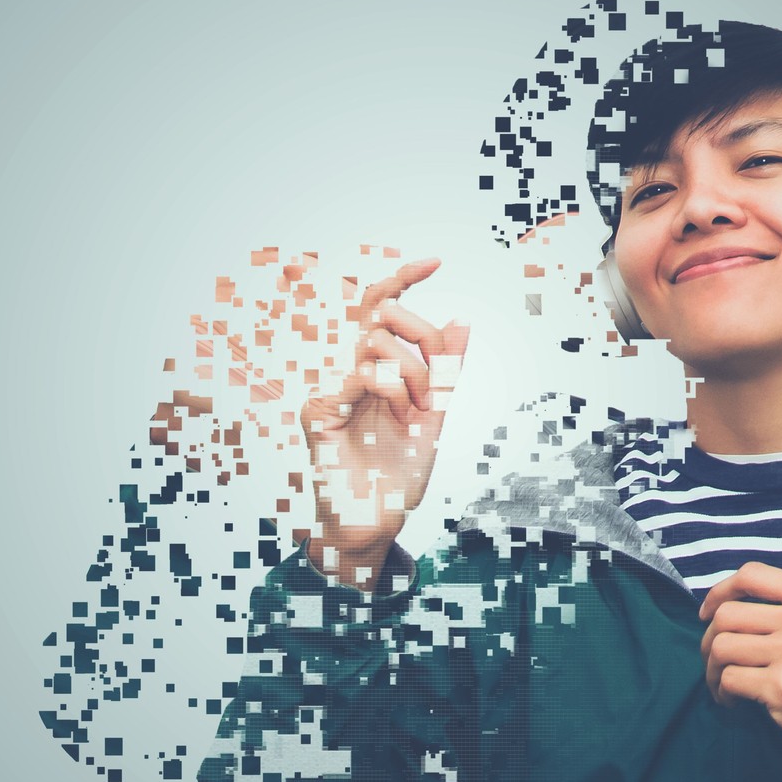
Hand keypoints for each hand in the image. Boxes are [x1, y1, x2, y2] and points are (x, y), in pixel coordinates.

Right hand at [300, 256, 469, 578]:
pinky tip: (398, 416)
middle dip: (423, 337)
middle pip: (383, 312)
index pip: (381, 308)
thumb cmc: (399, 473)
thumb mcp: (435, 415)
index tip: (436, 261)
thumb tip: (461, 319)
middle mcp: (351, 370)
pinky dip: (394, 391)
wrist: (378, 521)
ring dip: (414, 374)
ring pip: (378, 342)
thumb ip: (446, 370)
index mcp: (376, 368)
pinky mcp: (320, 409)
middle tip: (434, 383)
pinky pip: (365, 375)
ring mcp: (333, 387)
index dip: (403, 277)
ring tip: (416, 410)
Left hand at [697, 512, 781, 781]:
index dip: (720, 591)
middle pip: (727, 613)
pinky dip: (722, 693)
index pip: (750, 576)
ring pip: (721, 646)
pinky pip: (728, 680)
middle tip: (716, 655)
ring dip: (711, 667)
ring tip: (721, 680)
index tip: (709, 612)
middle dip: (711, 635)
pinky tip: (733, 702)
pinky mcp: (781, 691)